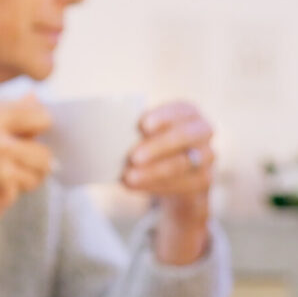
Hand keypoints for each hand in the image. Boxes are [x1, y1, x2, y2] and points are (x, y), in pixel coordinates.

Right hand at [0, 96, 53, 285]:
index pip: (41, 116)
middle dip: (32, 161)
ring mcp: (2, 170)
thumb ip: (0, 113)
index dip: (35, 130)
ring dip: (23, 180)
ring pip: (38, 175)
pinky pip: (20, 193)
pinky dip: (6, 195)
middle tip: (8, 167)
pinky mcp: (3, 195)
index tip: (27, 138)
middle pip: (45, 152)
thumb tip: (34, 97)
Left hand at [122, 100, 215, 265]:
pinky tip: (136, 187)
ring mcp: (208, 156)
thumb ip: (128, 130)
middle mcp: (204, 131)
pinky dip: (157, 186)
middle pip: (186, 136)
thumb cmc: (150, 146)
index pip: (182, 109)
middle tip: (132, 157)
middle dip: (159, 146)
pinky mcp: (204, 180)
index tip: (142, 125)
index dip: (164, 116)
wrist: (176, 177)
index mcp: (188, 112)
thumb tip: (88, 130)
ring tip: (129, 177)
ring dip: (155, 171)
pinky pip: (183, 185)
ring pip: (185, 163)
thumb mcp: (143, 134)